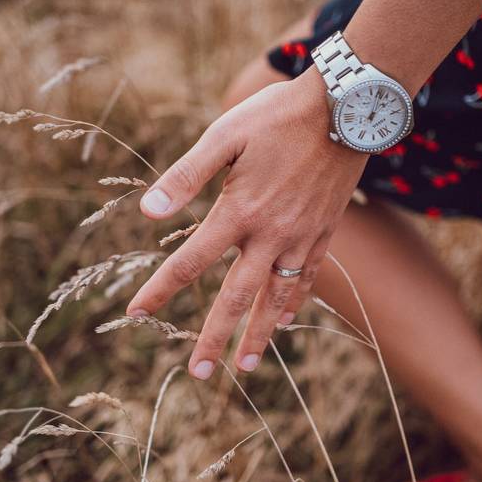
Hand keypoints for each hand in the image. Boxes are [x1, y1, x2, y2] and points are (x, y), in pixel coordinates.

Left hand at [127, 70, 367, 379]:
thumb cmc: (278, 115)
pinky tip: (282, 324)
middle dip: (213, 338)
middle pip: (235, 298)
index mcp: (239, 211)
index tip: (135, 314)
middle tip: (197, 373)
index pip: (189, 262)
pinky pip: (305, 281)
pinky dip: (291, 306)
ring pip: (274, 299)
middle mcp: (271, 235)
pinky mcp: (324, 233)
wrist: (346, 108)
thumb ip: (186, 176)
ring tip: (244, 368)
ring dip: (257, 335)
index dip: (160, 290)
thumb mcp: (225, 136)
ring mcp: (301, 238)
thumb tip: (148, 213)